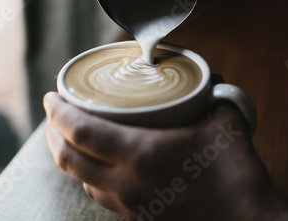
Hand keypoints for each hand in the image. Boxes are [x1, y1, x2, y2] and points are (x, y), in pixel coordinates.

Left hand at [44, 92, 287, 219]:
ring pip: (80, 180)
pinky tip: (101, 167)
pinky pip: (101, 195)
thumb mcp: (226, 125)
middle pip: (67, 158)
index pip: (79, 131)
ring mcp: (130, 204)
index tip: (50, 95)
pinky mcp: (139, 218)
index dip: (57, 112)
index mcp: (139, 154)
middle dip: (52, 133)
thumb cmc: (236, 177)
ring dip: (67, 156)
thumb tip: (213, 80)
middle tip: (55, 113)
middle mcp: (125, 183)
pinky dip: (88, 176)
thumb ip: (216, 97)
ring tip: (71, 137)